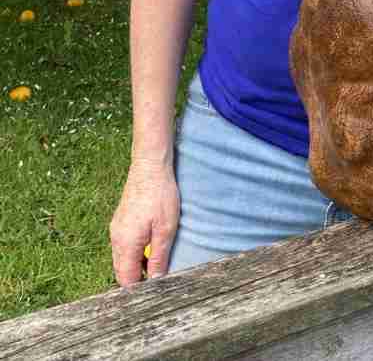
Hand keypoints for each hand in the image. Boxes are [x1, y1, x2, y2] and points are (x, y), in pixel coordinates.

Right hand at [110, 159, 179, 284]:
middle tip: (157, 282)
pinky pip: (124, 245)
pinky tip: (151, 246)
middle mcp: (116, 238)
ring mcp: (116, 228)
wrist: (150, 165)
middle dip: (137, 279)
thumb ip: (160, 257)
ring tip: (157, 264)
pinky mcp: (120, 221)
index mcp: (125, 244)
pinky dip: (135, 251)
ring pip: (122, 258)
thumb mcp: (166, 229)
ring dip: (137, 264)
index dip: (138, 290)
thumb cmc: (160, 195)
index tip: (152, 295)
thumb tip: (156, 281)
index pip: (126, 279)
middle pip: (122, 270)